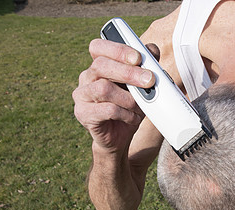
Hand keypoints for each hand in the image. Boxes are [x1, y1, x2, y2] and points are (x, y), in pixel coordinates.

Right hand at [72, 39, 155, 153]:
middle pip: (101, 65)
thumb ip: (146, 66)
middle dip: (129, 72)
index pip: (98, 47)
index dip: (117, 49)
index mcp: (99, 65)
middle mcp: (87, 77)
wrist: (120, 136)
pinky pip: (106, 109)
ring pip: (103, 88)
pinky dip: (125, 114)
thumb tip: (152, 49)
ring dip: (128, 98)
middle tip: (149, 80)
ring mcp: (82, 95)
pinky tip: (133, 118)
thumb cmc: (129, 107)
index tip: (138, 58)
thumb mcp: (141, 86)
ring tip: (139, 106)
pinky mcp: (83, 113)